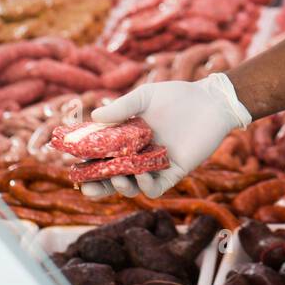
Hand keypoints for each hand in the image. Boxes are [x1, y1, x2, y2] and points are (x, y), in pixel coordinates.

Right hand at [79, 74, 250, 199]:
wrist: (211, 101)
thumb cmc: (177, 96)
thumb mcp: (145, 97)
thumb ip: (122, 108)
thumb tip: (94, 117)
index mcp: (127, 140)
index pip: (102, 157)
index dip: (87, 165)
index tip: (73, 168)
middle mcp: (139, 156)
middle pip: (113, 177)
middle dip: (98, 186)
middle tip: (87, 187)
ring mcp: (156, 166)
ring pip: (133, 186)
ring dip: (121, 187)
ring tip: (118, 178)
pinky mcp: (174, 171)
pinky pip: (157, 187)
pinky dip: (146, 186)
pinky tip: (140, 178)